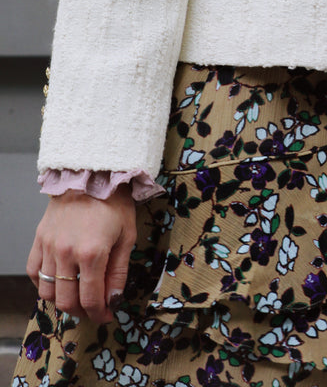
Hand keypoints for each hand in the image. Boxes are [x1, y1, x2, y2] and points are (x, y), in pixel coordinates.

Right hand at [26, 184, 136, 322]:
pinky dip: (43, 284)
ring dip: (62, 301)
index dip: (99, 313)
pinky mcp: (39, 239)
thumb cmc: (114, 202)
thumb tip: (114, 299)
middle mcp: (66, 253)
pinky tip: (57, 282)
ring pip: (47, 291)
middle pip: (67, 300)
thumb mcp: (127, 235)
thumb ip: (119, 271)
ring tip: (77, 297)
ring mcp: (49, 247)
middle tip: (93, 309)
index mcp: (92, 253)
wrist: (92, 174)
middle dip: (82, 311)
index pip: (91, 298)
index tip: (107, 316)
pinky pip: (34, 272)